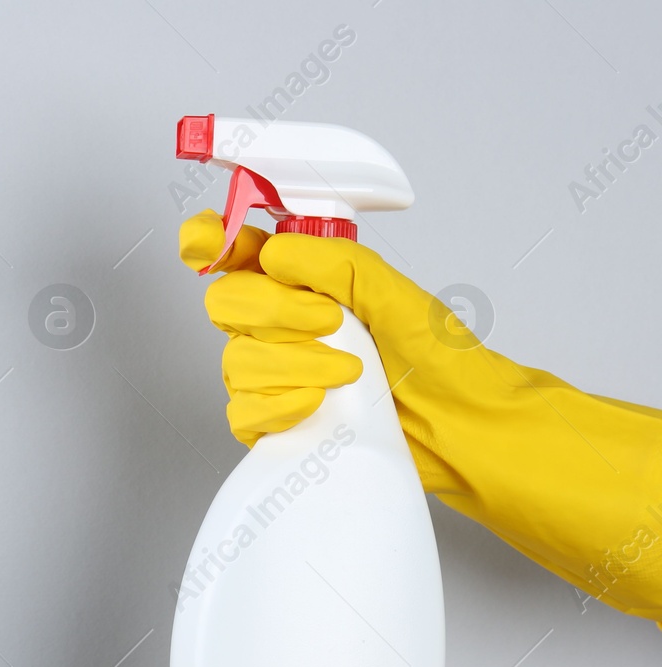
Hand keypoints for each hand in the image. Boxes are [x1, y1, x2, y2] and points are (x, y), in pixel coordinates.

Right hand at [178, 209, 661, 623]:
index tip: (209, 245)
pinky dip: (280, 406)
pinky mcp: (275, 420)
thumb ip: (334, 263)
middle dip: (275, 312)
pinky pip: (243, 411)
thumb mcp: (392, 292)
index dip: (208, 240)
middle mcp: (278, 322)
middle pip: (226, 304)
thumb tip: (273, 254)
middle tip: (330, 323)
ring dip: (294, 365)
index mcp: (301, 280)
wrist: (459, 425)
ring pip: (237, 361)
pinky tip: (318, 405)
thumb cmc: (439, 360)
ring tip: (348, 373)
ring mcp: (273, 372)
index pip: (232, 250)